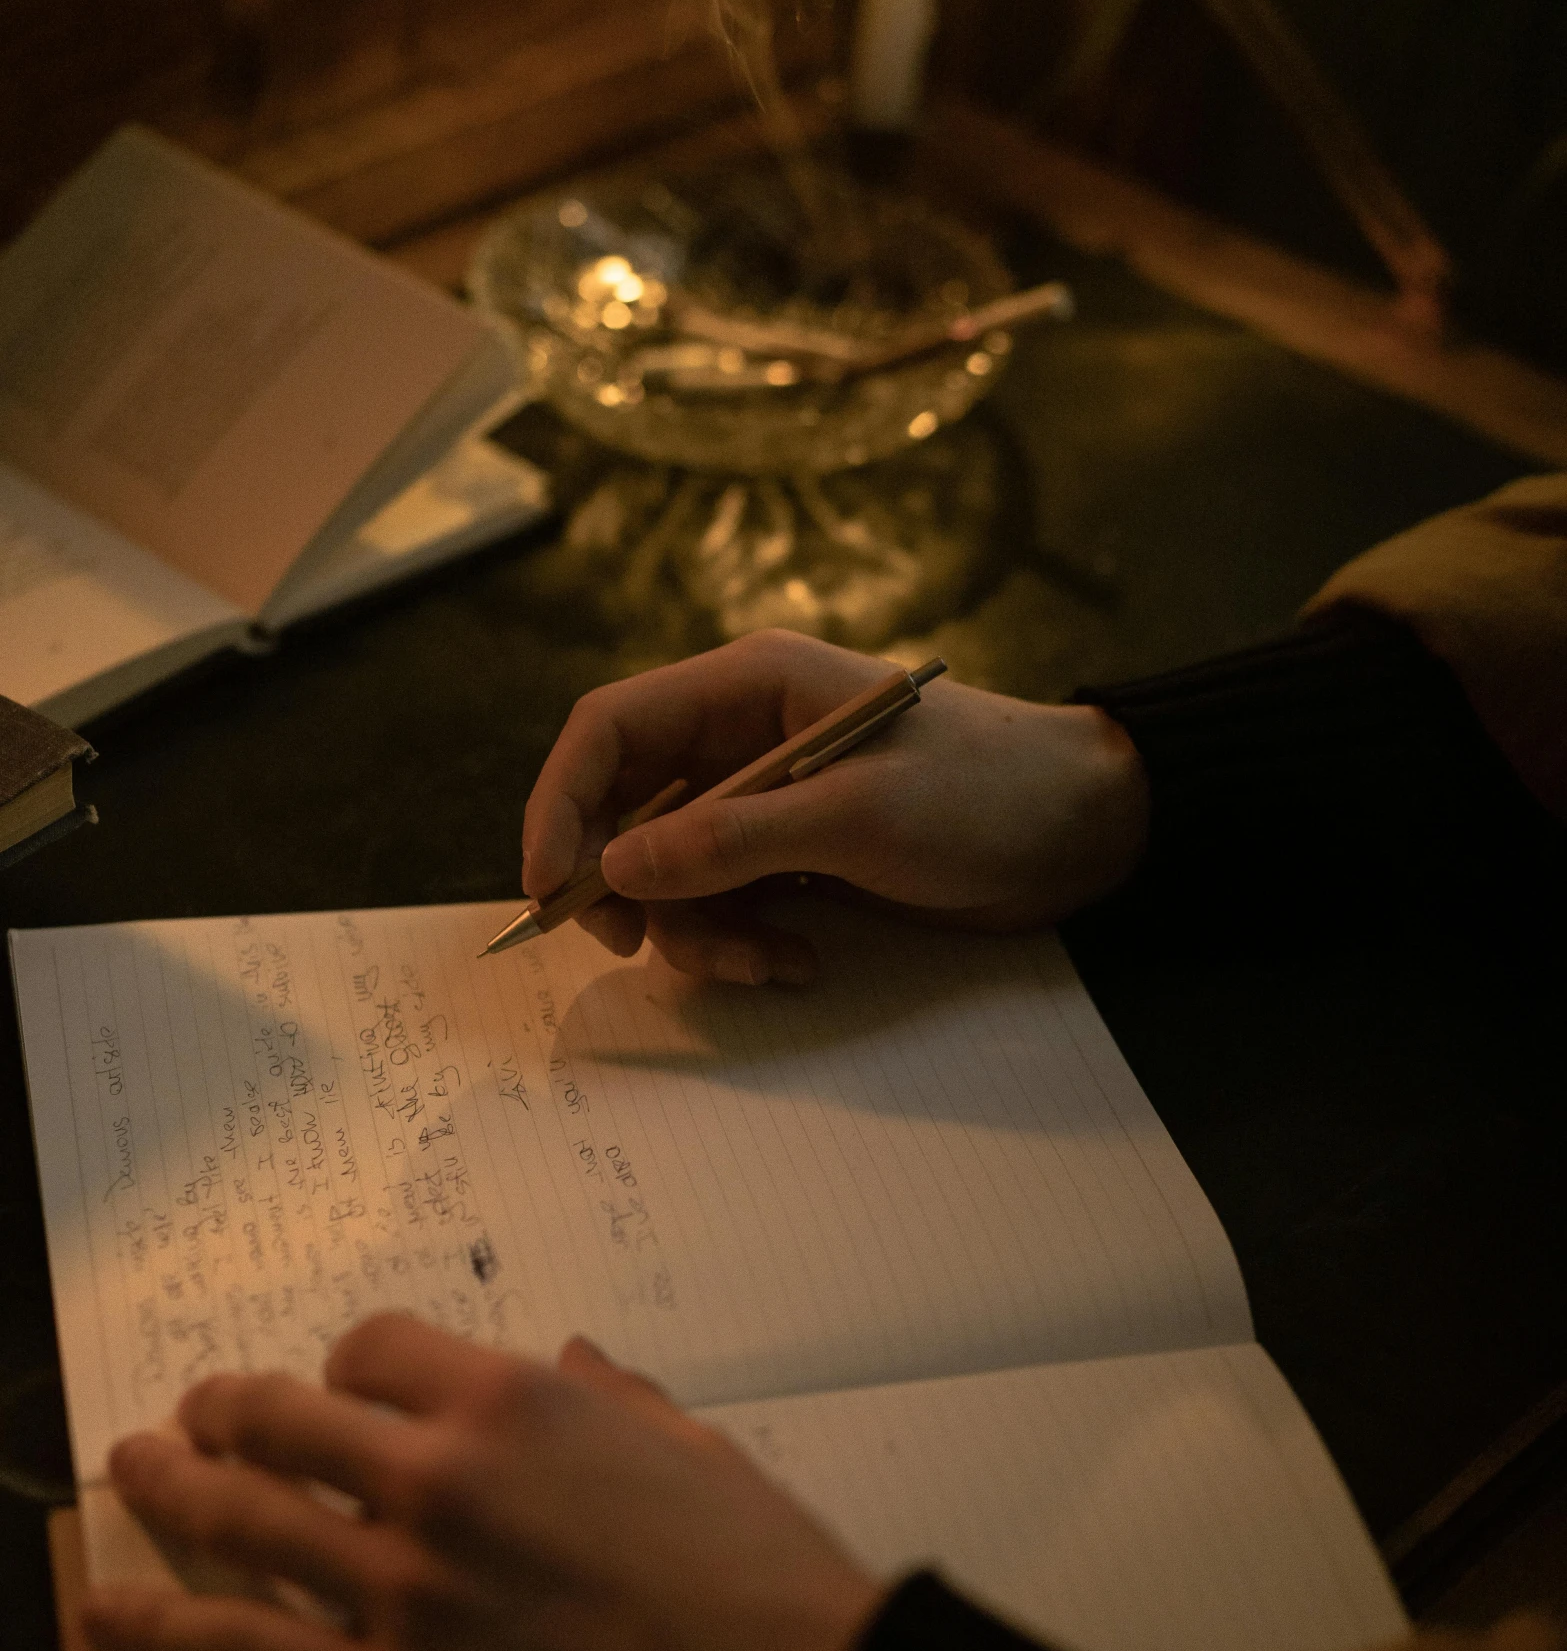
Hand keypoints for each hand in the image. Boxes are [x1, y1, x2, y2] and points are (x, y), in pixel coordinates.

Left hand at [84, 1317, 881, 1650]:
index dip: (344, 1366)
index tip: (343, 1390)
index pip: (371, 1350)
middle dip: (228, 1412)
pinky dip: (161, 1630)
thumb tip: (577, 1361)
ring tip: (134, 1474)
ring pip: (240, 1522)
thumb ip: (614, 1398)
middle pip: (278, 1419)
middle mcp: (438, 1479)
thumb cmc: (760, 1576)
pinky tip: (110, 1616)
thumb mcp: (692, 1448)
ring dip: (170, 1490)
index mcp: (516, 1402)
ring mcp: (402, 1595)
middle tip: (199, 1421)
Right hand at [521, 632, 1148, 984]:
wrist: (1085, 830)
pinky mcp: (798, 858)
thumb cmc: (983, 795)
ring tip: (768, 964)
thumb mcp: (856, 816)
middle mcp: (743, 737)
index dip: (561, 805)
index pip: (608, 730)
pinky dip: (746, 942)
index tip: (553, 891)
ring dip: (700, 932)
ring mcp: (768, 803)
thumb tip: (618, 866)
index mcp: (748, 686)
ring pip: (673, 874)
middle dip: (628, 888)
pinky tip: (801, 962)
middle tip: (642, 950)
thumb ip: (732, 841)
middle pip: (626, 811)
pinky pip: (727, 905)